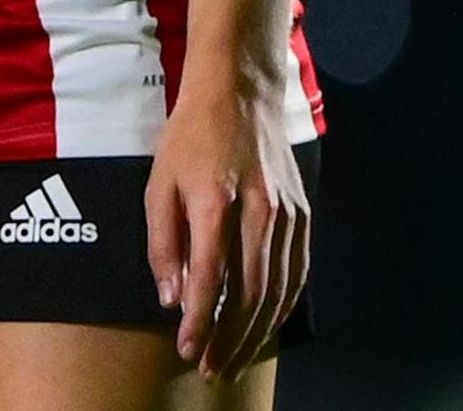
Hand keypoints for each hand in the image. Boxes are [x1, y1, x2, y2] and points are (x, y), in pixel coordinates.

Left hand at [145, 82, 312, 376]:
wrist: (240, 95)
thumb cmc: (190, 138)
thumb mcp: (158, 183)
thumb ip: (163, 242)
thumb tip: (170, 297)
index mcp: (216, 201)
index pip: (210, 276)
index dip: (199, 319)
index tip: (188, 349)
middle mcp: (259, 212)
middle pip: (249, 293)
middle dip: (230, 338)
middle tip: (213, 367)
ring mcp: (288, 215)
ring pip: (277, 290)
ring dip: (256, 333)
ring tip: (235, 358)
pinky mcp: (303, 216)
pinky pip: (296, 273)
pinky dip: (281, 307)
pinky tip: (265, 327)